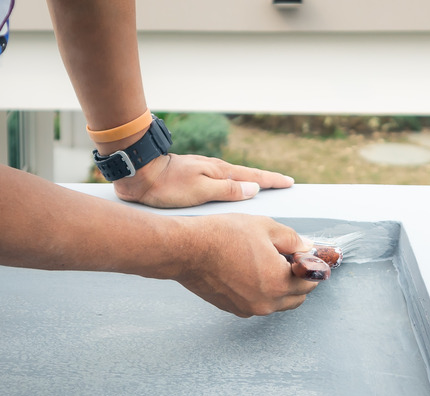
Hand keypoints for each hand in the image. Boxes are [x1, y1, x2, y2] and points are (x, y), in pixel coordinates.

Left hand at [113, 154, 294, 207]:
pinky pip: (221, 181)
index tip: (289, 182)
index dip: (272, 181)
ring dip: (249, 182)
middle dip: (265, 180)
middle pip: (246, 175)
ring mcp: (204, 171)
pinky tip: (229, 189)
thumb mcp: (201, 191)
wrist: (140, 174)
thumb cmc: (168, 186)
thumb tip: (254, 188)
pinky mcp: (193, 176)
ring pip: (233, 178)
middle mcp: (215, 170)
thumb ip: (228, 190)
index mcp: (220, 173)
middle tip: (282, 183)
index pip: (254, 178)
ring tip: (261, 188)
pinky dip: (232, 185)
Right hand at [173, 214, 317, 316]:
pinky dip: (262, 292)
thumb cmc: (223, 236)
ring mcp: (249, 308)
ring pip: (278, 303)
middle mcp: (267, 302)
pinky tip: (251, 271)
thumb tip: (306, 248)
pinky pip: (258, 304)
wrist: (187, 249)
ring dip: (281, 288)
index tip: (307, 257)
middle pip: (297, 297)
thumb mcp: (266, 227)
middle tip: (289, 260)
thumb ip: (293, 240)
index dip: (311, 267)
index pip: (311, 282)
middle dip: (299, 280)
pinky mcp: (234, 309)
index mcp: (279, 282)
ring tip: (267, 264)